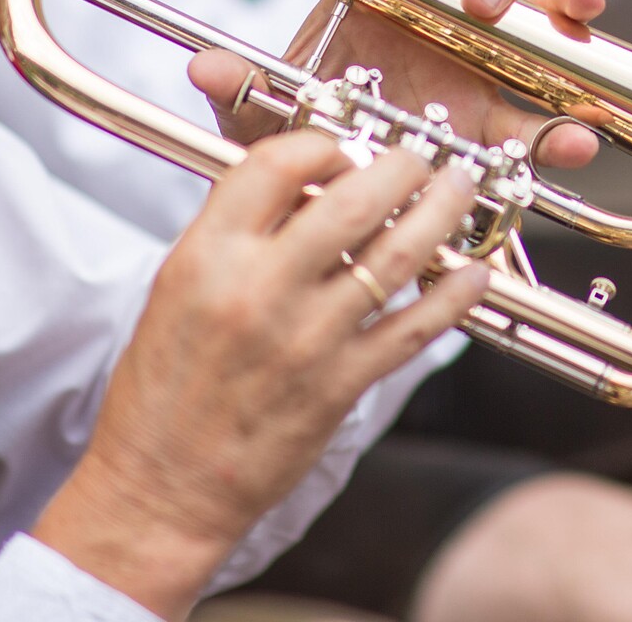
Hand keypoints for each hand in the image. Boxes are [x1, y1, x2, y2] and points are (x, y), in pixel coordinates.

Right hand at [32, 132, 488, 620]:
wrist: (159, 487)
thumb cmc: (163, 389)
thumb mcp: (177, 286)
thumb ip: (235, 230)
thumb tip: (305, 182)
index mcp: (207, 256)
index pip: (276, 164)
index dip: (323, 145)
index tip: (346, 151)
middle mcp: (258, 290)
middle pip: (353, 197)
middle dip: (401, 164)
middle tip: (419, 158)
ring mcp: (306, 339)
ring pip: (396, 254)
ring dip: (440, 211)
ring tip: (457, 188)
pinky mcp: (341, 386)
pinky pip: (414, 327)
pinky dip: (453, 294)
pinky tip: (472, 273)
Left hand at [190, 0, 609, 170]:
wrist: (324, 197)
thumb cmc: (299, 133)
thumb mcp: (263, 118)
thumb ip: (241, 91)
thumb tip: (202, 67)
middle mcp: (441, 21)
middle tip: (482, 3)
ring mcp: (480, 68)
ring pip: (534, 23)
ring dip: (557, 12)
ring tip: (574, 14)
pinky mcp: (502, 123)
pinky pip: (547, 113)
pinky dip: (571, 119)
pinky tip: (582, 132)